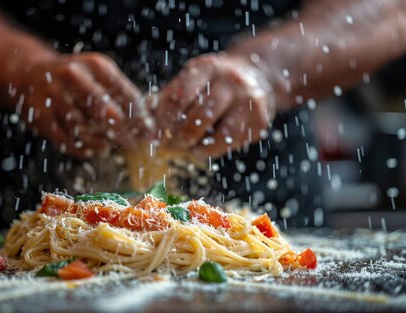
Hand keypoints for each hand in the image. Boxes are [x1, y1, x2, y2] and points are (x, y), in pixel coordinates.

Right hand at [17, 52, 143, 157]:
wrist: (29, 74)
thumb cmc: (76, 81)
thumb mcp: (99, 78)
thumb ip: (122, 99)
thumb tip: (149, 130)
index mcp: (96, 65)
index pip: (126, 94)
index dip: (140, 118)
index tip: (150, 134)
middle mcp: (74, 76)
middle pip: (105, 112)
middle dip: (122, 133)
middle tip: (131, 145)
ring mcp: (54, 94)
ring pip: (84, 129)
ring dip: (99, 143)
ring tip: (105, 148)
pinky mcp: (39, 114)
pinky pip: (65, 140)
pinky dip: (80, 148)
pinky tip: (87, 148)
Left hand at [156, 53, 275, 157]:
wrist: (256, 75)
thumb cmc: (212, 83)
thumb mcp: (190, 81)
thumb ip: (166, 100)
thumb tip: (145, 126)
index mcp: (206, 69)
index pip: (180, 96)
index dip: (165, 119)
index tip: (158, 132)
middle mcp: (230, 80)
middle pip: (199, 117)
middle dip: (181, 136)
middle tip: (172, 145)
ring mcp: (248, 100)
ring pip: (220, 135)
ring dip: (199, 147)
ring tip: (190, 149)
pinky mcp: (259, 119)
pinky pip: (233, 143)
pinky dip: (215, 150)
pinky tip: (206, 148)